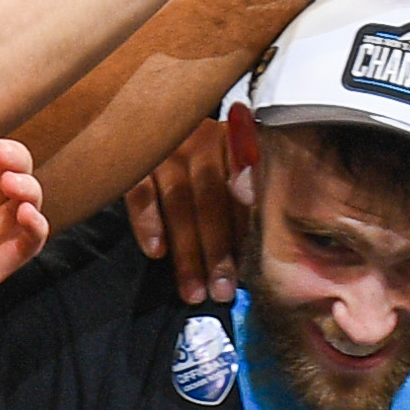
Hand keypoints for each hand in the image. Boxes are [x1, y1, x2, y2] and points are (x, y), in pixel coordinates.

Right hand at [124, 118, 243, 306]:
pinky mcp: (136, 158)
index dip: (245, 233)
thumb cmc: (210, 158)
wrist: (156, 118)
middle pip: (211, 200)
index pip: (243, 191)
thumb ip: (255, 189)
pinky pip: (140, 193)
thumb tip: (274, 233)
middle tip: (221, 292)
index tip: (249, 272)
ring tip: (193, 291)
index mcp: (235, 141)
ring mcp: (166, 147)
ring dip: (186, 252)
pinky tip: (156, 252)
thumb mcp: (240, 164)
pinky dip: (148, 223)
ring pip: (178, 203)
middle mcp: (201, 138)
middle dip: (217, 251)